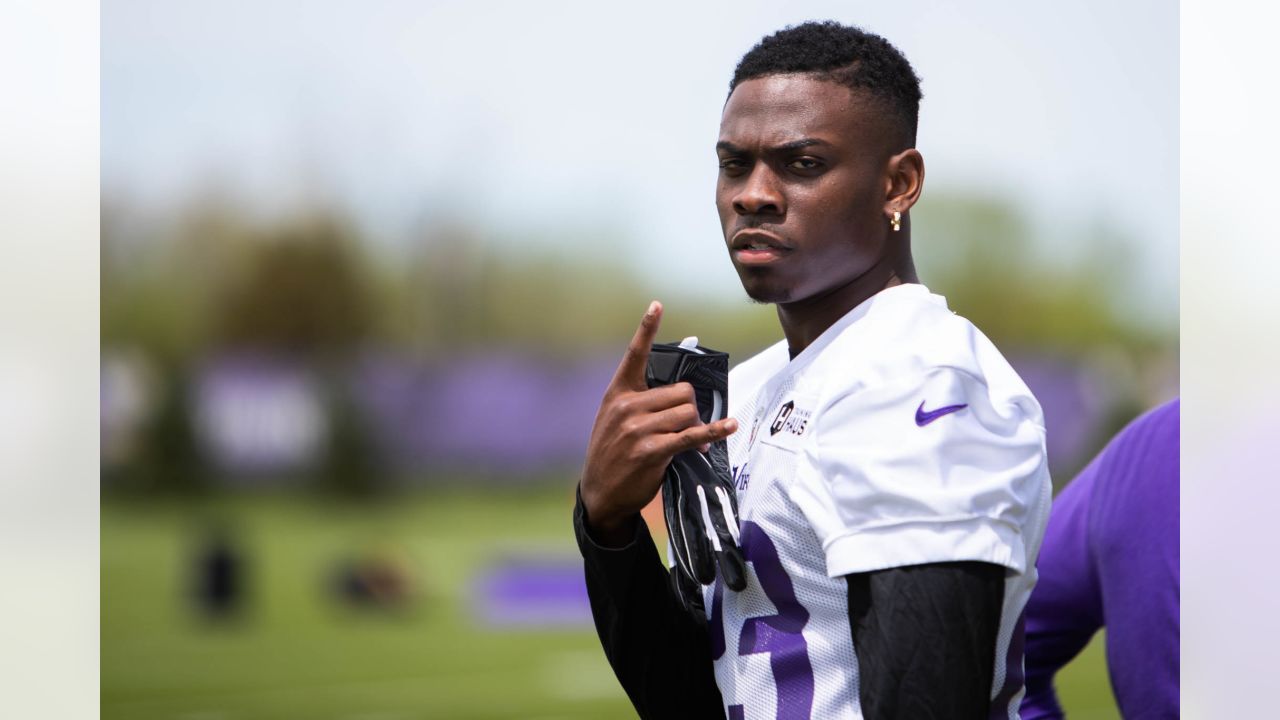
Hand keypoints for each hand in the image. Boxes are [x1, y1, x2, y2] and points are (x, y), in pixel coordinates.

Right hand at [580, 301, 738, 545]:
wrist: (600, 493)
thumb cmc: (613, 453)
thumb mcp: (616, 421)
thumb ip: (643, 402)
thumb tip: (684, 399)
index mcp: (618, 393)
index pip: (634, 355)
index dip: (647, 328)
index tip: (657, 305)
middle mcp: (626, 407)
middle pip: (681, 391)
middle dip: (690, 407)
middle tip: (686, 424)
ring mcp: (638, 429)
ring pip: (688, 412)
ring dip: (695, 425)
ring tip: (690, 440)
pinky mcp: (652, 450)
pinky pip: (692, 434)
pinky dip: (714, 431)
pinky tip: (729, 427)